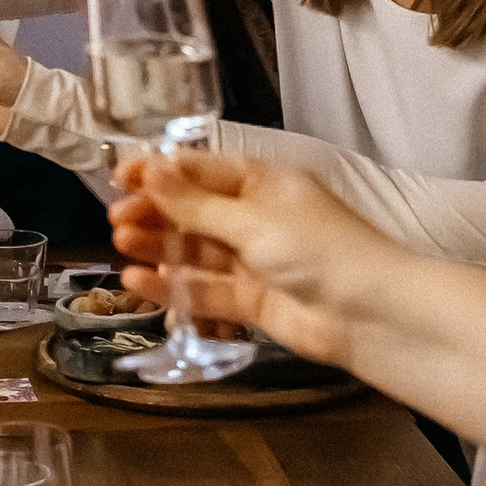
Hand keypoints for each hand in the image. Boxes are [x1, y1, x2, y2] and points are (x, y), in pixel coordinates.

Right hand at [118, 151, 395, 370]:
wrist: (368, 315)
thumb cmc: (320, 250)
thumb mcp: (253, 220)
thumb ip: (196, 204)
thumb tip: (151, 171)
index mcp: (264, 183)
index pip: (201, 170)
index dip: (160, 173)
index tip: (119, 178)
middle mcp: (256, 218)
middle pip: (193, 211)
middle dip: (155, 214)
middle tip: (117, 220)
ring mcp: (253, 261)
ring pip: (195, 252)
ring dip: (159, 248)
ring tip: (122, 247)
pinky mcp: (250, 301)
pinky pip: (204, 290)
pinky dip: (174, 287)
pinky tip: (141, 282)